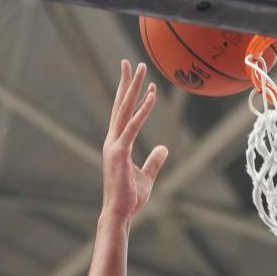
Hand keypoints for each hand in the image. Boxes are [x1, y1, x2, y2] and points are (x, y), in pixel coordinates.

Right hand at [102, 60, 167, 219]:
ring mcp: (114, 144)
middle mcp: (113, 140)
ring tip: (141, 69)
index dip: (131, 95)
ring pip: (125, 109)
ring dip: (134, 88)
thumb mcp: (146, 176)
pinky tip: (151, 96)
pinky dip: (142, 110)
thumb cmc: (130, 198)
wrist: (119, 213)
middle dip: (127, 82)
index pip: (124, 113)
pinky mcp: (119, 152)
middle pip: (120, 105)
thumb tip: (163, 148)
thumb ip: (154, 160)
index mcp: (117, 143)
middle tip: (132, 62)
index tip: (138, 79)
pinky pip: (133, 126)